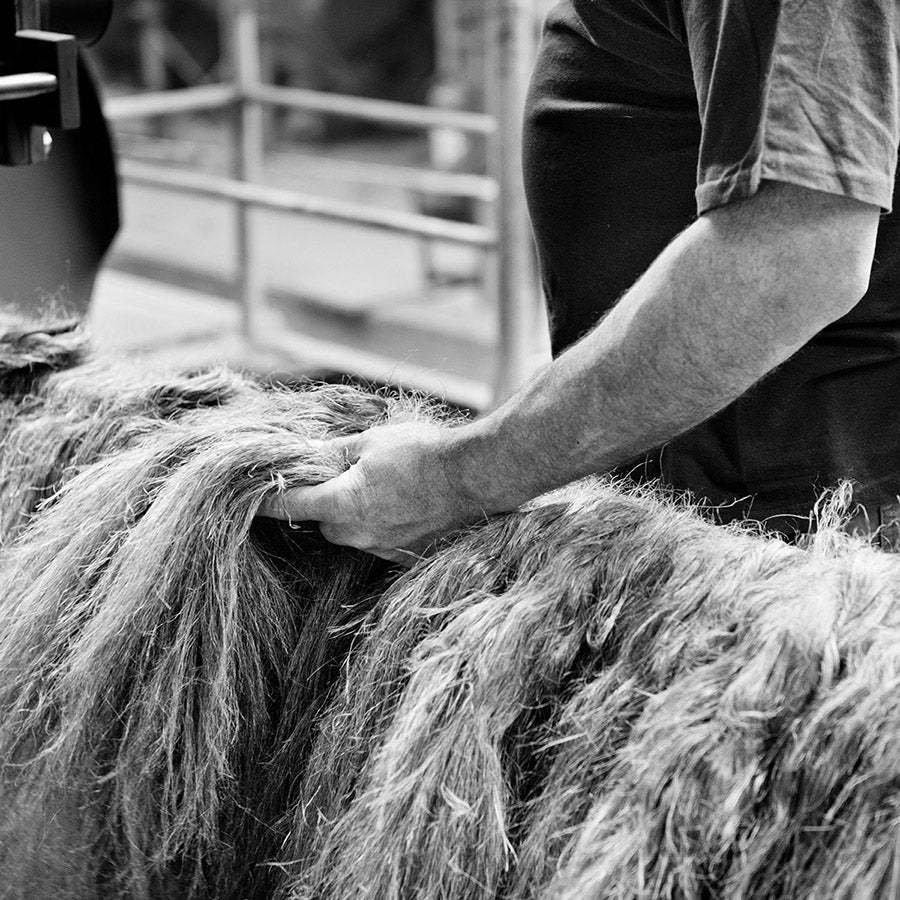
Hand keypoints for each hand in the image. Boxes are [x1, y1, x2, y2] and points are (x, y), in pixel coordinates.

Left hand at [257, 422, 488, 564]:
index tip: (242, 498)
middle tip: (336, 475)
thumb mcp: (370, 441)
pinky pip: (376, 540)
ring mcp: (382, 548)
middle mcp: (357, 534)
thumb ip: (330, 452)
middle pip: (321, 522)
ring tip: (378, 485)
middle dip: (321, 502)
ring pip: (349, 532)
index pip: (289, 506)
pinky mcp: (403, 555)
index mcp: (342, 504)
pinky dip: (378, 523)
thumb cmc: (423, 453)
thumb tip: (300, 453)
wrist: (474, 478)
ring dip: (352, 512)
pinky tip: (398, 502)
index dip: (262, 501)